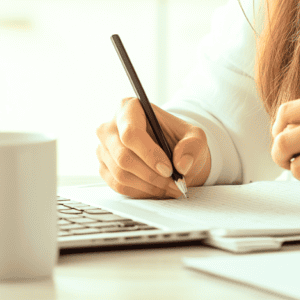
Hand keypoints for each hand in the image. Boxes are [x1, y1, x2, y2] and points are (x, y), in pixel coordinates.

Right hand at [96, 98, 210, 198]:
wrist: (172, 152)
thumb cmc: (179, 140)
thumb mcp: (195, 137)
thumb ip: (192, 146)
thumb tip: (181, 163)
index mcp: (129, 108)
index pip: (131, 133)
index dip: (149, 154)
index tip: (169, 169)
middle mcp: (110, 126)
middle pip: (123, 157)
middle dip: (152, 175)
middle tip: (173, 182)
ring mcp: (104, 148)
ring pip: (120, 174)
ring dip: (148, 186)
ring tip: (170, 186)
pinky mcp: (103, 168)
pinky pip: (118, 186)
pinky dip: (140, 191)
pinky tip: (157, 188)